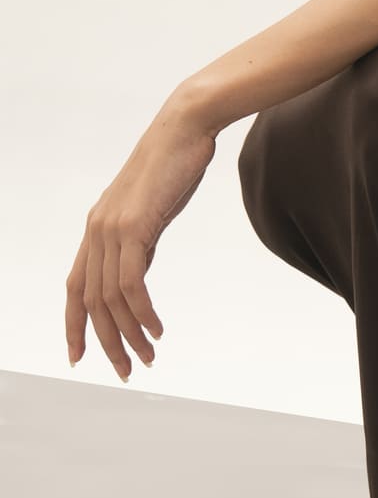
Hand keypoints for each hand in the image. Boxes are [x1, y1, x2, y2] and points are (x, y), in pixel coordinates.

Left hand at [65, 90, 216, 380]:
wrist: (184, 127)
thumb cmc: (174, 162)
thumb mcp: (151, 209)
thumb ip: (139, 240)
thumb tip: (137, 272)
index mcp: (97, 228)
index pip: (75, 287)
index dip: (74, 325)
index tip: (81, 356)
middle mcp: (97, 231)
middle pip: (91, 303)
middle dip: (107, 342)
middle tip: (126, 370)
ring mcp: (112, 229)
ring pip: (110, 299)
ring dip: (129, 334)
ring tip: (148, 355)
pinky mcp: (134, 227)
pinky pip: (131, 283)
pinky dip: (142, 313)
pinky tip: (156, 328)